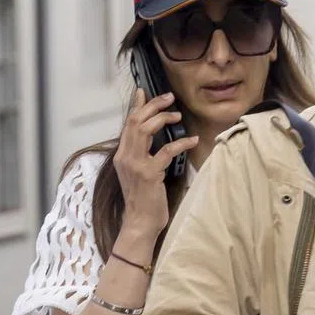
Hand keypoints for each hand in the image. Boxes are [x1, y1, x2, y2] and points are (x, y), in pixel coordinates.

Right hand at [114, 89, 199, 239]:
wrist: (139, 222)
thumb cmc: (143, 199)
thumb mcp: (138, 173)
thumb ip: (141, 155)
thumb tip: (152, 138)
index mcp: (122, 155)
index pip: (128, 124)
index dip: (137, 106)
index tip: (144, 91)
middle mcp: (125, 157)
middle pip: (136, 121)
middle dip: (153, 105)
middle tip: (169, 97)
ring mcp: (135, 164)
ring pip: (145, 130)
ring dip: (163, 118)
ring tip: (178, 116)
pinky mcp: (149, 173)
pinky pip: (166, 150)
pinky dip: (180, 143)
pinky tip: (192, 140)